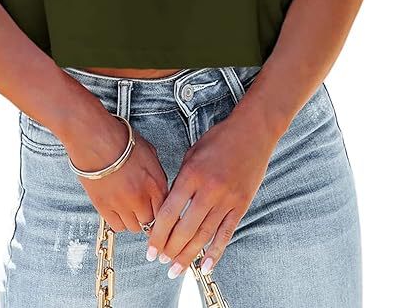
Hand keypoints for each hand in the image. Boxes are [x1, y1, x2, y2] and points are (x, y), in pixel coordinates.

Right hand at [65, 109, 168, 232]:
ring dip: (132, 219)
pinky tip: (117, 209)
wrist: (96, 138)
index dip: (160, 211)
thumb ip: (157, 174)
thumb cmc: (120, 139)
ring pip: (133, 227)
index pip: (165, 210)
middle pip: (150, 222)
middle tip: (141, 208)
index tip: (156, 212)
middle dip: (147, 216)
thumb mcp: (149, 152)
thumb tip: (158, 187)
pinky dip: (118, 221)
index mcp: (155, 182)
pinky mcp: (104, 207)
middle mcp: (141, 197)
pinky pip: (116, 226)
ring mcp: (123, 204)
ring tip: (127, 207)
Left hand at [145, 106, 278, 277]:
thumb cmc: (219, 139)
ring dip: (188, 255)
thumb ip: (181, 181)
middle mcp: (208, 189)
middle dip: (170, 249)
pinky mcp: (241, 204)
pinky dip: (215, 251)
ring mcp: (227, 198)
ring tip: (176, 270)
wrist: (252, 132)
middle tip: (161, 262)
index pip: (170, 212)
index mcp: (192, 174)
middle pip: (185, 229)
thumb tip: (168, 208)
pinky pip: (226, 232)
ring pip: (204, 235)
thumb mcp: (192, 154)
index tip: (150, 249)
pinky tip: (205, 265)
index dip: (158, 234)